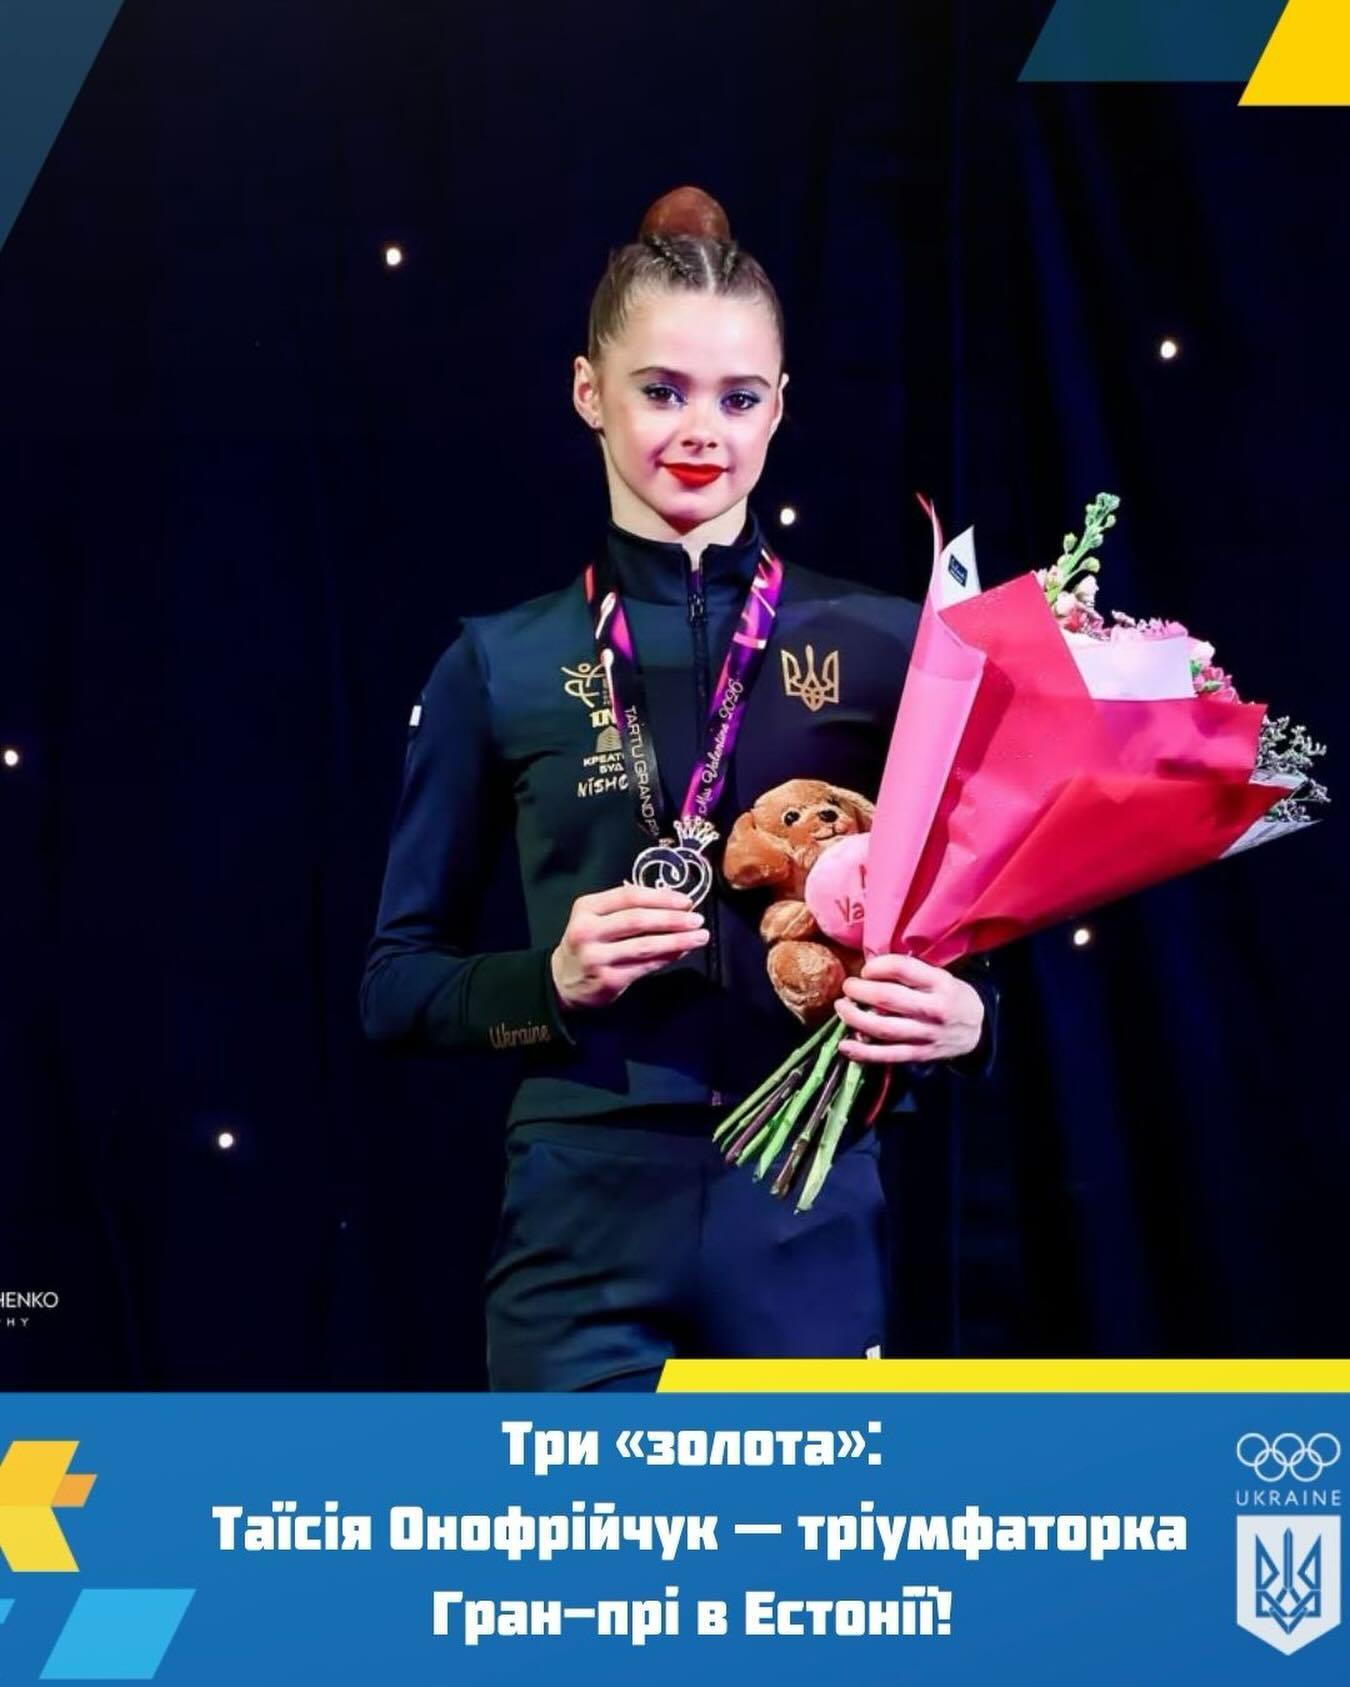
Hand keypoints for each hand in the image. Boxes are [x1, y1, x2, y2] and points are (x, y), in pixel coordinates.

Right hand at [550, 884, 709, 1010]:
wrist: (562, 981)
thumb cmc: (587, 943)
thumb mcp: (595, 917)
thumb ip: (626, 908)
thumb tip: (672, 903)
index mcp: (587, 908)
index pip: (629, 896)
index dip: (661, 897)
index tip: (686, 900)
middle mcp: (588, 930)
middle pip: (638, 920)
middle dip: (673, 919)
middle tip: (697, 919)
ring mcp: (597, 957)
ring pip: (645, 945)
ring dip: (677, 940)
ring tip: (700, 936)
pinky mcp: (608, 979)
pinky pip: (645, 966)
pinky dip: (668, 957)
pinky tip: (683, 951)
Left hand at [834, 953, 983, 1063]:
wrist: (980, 1029)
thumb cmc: (952, 996)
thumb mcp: (940, 976)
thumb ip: (911, 972)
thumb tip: (870, 969)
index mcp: (940, 983)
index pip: (902, 968)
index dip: (877, 966)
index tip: (866, 970)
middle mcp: (934, 1009)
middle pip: (887, 998)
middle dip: (859, 991)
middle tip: (848, 987)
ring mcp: (926, 1034)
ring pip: (883, 1028)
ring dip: (855, 1018)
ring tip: (841, 1008)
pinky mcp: (920, 1055)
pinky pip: (887, 1055)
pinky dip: (863, 1052)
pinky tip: (844, 1046)